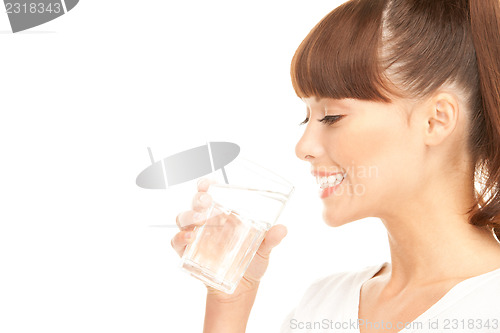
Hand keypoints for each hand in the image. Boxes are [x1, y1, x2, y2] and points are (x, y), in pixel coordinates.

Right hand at [170, 178, 287, 299]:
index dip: (206, 185)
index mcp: (224, 213)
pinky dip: (179, 238)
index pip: (211, 193)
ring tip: (199, 220)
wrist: (241, 289)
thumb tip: (282, 229)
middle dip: (198, 198)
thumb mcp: (263, 250)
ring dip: (189, 216)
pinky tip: (189, 238)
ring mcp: (196, 236)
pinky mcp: (188, 253)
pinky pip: (177, 241)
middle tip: (207, 201)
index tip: (209, 183)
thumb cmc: (251, 262)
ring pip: (183, 218)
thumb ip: (271, 239)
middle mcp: (207, 221)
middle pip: (196, 203)